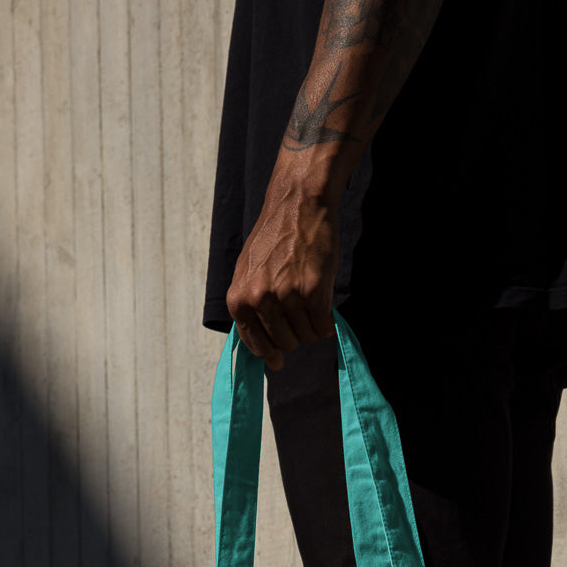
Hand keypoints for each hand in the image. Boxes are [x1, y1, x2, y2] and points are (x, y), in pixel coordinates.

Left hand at [226, 174, 339, 370]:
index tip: (279, 356)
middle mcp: (260, 299)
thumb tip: (272, 363)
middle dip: (295, 334)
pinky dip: (327, 322)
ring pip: (306, 337)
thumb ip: (254, 316)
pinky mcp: (313, 291)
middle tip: (298, 309)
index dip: (272, 350)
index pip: (257, 345)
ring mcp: (286, 296)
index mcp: (239, 299)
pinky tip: (323, 301)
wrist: (298, 204)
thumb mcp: (249, 275)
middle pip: (285, 344)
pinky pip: (323, 327)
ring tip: (310, 300)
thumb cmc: (274, 240)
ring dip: (312, 326)